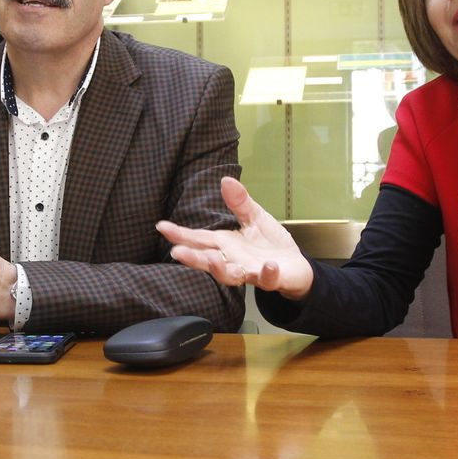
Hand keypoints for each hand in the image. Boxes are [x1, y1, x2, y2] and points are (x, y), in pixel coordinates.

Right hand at [156, 177, 315, 299]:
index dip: (180, 234)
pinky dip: (267, 274)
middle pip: (208, 260)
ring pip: (231, 275)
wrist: (295, 266)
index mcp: (225, 244)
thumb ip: (239, 202)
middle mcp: (233, 260)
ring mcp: (251, 271)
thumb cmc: (270, 244)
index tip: (162, 226)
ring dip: (220, 269)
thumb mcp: (254, 217)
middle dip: (193, 258)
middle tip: (177, 252)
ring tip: (211, 260)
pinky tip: (267, 266)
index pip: (199, 239)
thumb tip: (226, 180)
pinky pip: (268, 278)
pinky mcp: (272, 278)